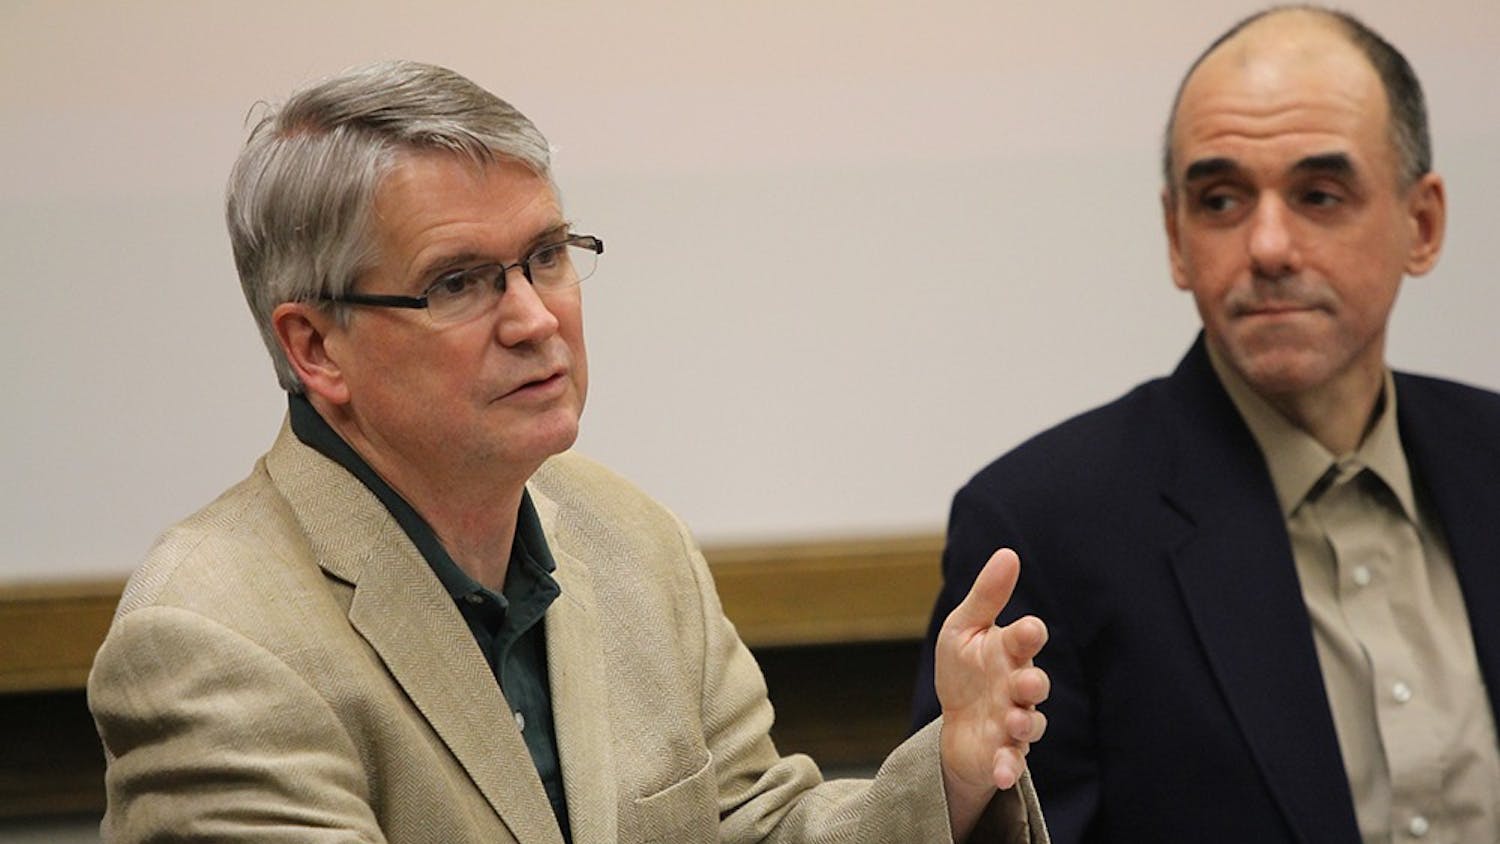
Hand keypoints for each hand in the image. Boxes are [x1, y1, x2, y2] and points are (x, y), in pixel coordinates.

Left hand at [934, 549, 1048, 834]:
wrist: (957, 724)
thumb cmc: (965, 671)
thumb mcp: (964, 629)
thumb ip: (987, 596)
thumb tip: (1008, 553)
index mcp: (1009, 652)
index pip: (1025, 640)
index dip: (1028, 635)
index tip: (1030, 629)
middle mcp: (1017, 687)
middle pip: (1035, 684)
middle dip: (1033, 683)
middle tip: (1027, 683)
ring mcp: (1013, 721)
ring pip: (1029, 723)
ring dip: (1023, 724)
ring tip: (1013, 723)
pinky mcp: (1004, 752)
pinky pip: (1012, 761)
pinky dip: (1009, 767)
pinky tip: (1001, 772)